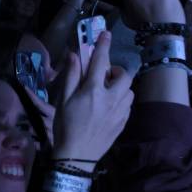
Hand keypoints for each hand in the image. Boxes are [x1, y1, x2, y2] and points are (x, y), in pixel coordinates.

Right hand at [50, 31, 133, 159]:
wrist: (76, 157)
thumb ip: (71, 76)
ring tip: (107, 92)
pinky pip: (128, 105)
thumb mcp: (63, 100)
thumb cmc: (65, 127)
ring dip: (120, 86)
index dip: (103, 45)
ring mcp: (120, 112)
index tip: (105, 34)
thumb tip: (74, 54)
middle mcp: (111, 99)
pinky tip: (109, 107)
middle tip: (103, 77)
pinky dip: (121, 100)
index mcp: (93, 90)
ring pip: (129, 91)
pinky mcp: (123, 123)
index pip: (101, 61)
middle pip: (124, 76)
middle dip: (116, 71)